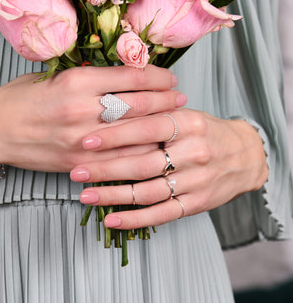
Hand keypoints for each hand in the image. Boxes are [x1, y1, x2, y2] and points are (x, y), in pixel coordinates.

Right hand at [0, 65, 184, 171]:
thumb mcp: (54, 76)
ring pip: (135, 134)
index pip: (130, 76)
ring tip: (175, 121)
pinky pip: (119, 160)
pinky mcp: (78, 162)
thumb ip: (89, 77)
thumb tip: (123, 76)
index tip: (169, 78)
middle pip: (139, 105)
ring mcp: (81, 139)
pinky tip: (154, 148)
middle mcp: (82, 109)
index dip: (156, 76)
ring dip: (159, 127)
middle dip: (165, 101)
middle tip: (180, 98)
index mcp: (76, 81)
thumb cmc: (21, 96)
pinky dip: (140, 154)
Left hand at [70, 109, 267, 228]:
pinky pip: (162, 214)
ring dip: (113, 196)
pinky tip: (111, 219)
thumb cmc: (204, 130)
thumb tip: (110, 103)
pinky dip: (135, 219)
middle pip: (142, 163)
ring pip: (148, 192)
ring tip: (85, 196)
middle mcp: (194, 153)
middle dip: (105, 169)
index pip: (146, 128)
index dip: (114, 136)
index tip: (86, 142)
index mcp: (188, 123)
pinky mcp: (197, 204)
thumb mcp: (184, 113)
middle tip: (77, 171)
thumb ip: (153, 111)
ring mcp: (196, 181)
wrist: (245, 155)